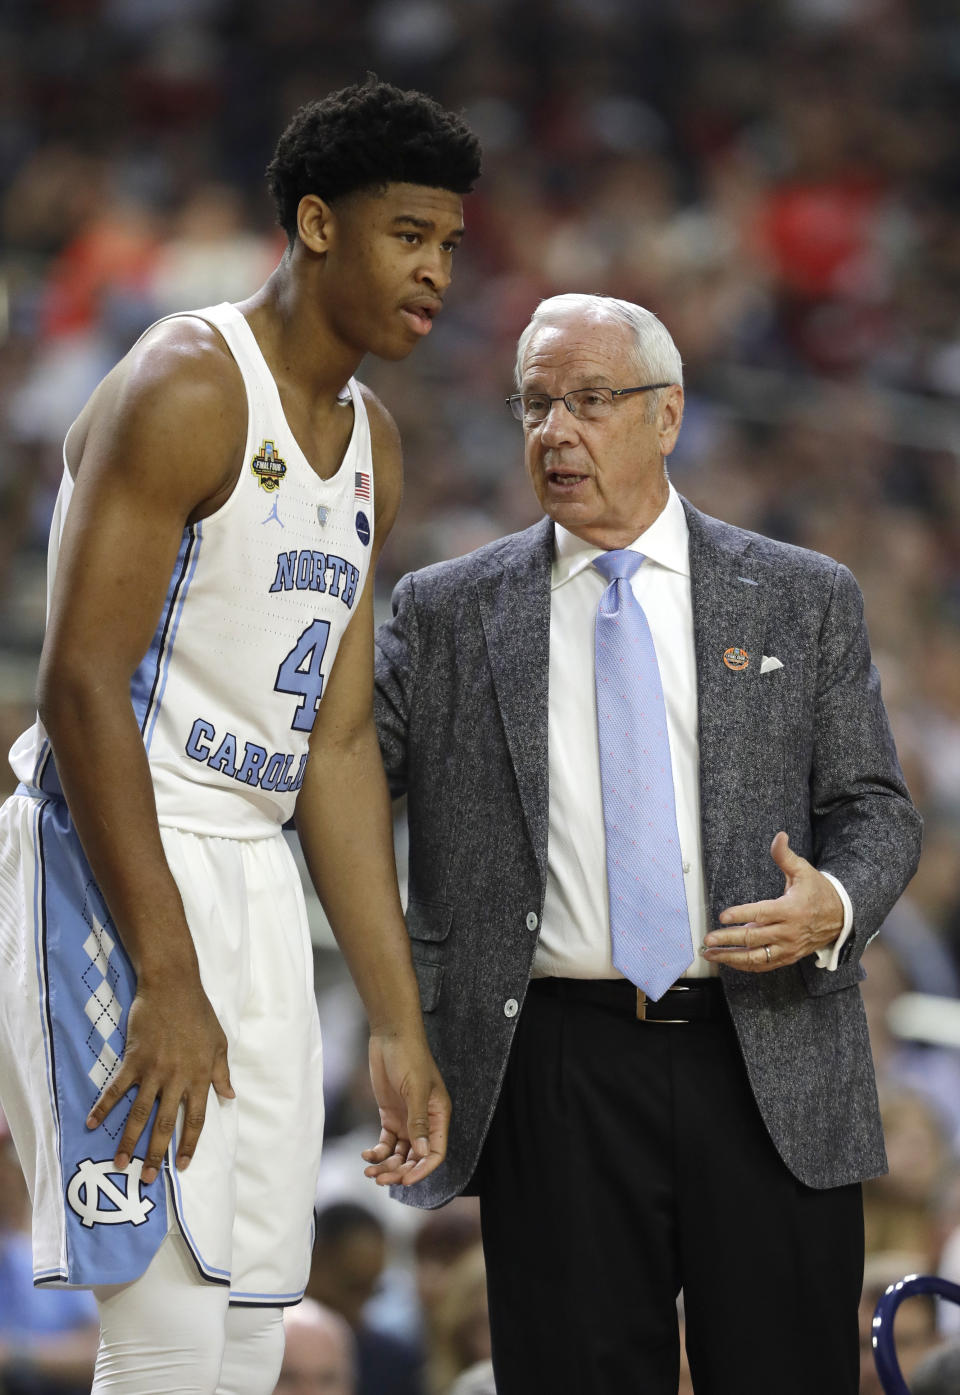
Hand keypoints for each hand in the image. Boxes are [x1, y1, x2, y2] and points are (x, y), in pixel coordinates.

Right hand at [85, 980, 233, 1183]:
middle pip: (165, 1124)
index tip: (183, 1166)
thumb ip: (221, 1073)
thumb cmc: (199, 1013)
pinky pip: (117, 1089)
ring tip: (120, 1164)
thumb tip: (228, 1096)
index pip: (195, 1119)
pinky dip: (104, 1107)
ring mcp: (153, 1070)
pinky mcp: (134, 1059)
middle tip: (147, 1179)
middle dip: (156, 1154)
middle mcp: (177, 1078)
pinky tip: (93, 1124)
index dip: (189, 1145)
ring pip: (139, 1113)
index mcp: (199, 1076)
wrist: (173, 986)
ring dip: (129, 1141)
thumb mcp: (219, 1043)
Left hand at [361, 1030, 450, 1186]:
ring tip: (369, 1171)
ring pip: (399, 1153)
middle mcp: (425, 1122)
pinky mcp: (390, 1116)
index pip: (436, 1153)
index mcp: (439, 1116)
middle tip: (380, 1178)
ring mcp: (407, 1120)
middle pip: (415, 1158)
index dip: (423, 1170)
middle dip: (399, 1171)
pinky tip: (366, 1155)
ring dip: (386, 1165)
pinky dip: (377, 1152)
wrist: (391, 1036)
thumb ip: (418, 1122)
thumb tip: (422, 1153)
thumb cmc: (410, 1057)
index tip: (405, 1181)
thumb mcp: (416, 1090)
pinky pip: (386, 1142)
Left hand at [701, 831, 843, 972]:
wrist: (840, 918)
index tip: (723, 916)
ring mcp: (788, 947)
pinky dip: (744, 965)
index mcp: (790, 910)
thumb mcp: (804, 871)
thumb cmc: (818, 892)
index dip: (741, 915)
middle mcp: (788, 932)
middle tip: (708, 939)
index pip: (762, 914)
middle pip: (754, 938)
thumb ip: (785, 856)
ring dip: (731, 957)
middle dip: (728, 939)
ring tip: (710, 953)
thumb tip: (779, 836)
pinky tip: (728, 960)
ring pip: (756, 957)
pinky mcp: (788, 957)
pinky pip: (763, 965)